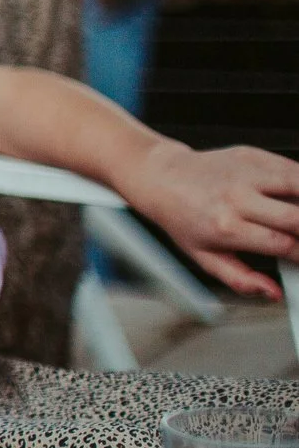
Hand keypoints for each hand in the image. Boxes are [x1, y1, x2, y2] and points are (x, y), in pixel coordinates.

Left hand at [123, 141, 298, 298]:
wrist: (162, 178)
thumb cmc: (183, 218)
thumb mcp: (204, 257)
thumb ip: (240, 279)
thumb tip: (271, 292)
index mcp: (226, 226)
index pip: (283, 244)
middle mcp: (237, 197)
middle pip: (296, 217)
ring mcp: (246, 173)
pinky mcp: (253, 155)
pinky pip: (292, 168)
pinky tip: (298, 197)